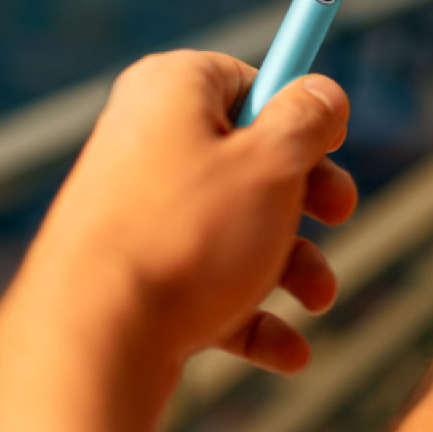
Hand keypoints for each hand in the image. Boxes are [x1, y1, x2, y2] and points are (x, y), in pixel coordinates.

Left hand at [10, 49, 354, 373]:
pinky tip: (288, 351)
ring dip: (288, 261)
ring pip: (231, 225)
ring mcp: (134, 207)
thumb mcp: (271, 164)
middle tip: (341, 213)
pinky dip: (247, 307)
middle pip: (246, 156)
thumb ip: (307, 120)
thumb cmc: (188, 234)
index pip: (247, 80)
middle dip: (305, 197)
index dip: (296, 111)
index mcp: (172, 89)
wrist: (91, 339)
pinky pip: (200, 278)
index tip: (334, 141)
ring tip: (317, 297)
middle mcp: (145, 138)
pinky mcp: (130, 269)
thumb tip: (323, 92)